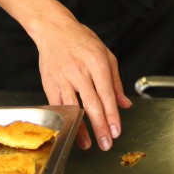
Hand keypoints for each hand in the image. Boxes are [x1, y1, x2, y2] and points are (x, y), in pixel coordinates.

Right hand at [33, 16, 130, 151]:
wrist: (54, 29)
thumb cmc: (82, 40)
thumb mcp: (106, 54)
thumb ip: (116, 81)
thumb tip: (124, 104)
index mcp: (96, 63)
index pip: (106, 94)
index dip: (112, 115)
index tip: (116, 131)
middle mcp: (79, 71)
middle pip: (91, 103)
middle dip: (99, 126)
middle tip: (106, 143)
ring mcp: (63, 77)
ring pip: (72, 107)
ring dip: (80, 127)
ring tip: (87, 144)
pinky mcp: (49, 82)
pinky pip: (57, 104)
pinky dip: (64, 118)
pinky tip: (69, 129)